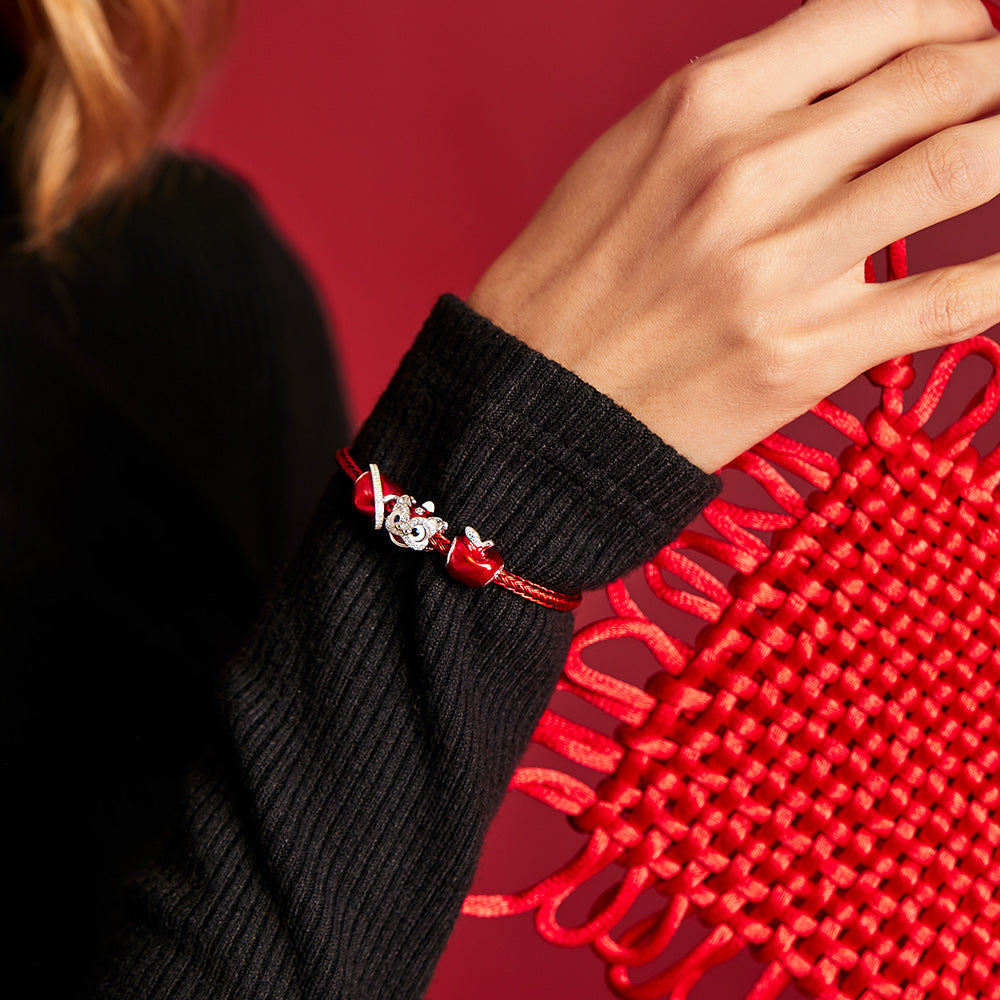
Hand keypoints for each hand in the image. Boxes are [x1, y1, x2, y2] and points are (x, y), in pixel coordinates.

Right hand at [467, 0, 999, 473]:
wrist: (529, 407)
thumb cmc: (565, 285)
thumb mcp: (630, 159)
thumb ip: (736, 112)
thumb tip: (841, 84)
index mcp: (702, 105)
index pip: (877, 13)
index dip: (951, 17)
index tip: (966, 42)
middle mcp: (748, 170)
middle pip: (937, 82)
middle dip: (996, 79)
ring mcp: (781, 265)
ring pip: (960, 168)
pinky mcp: (805, 355)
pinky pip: (952, 299)